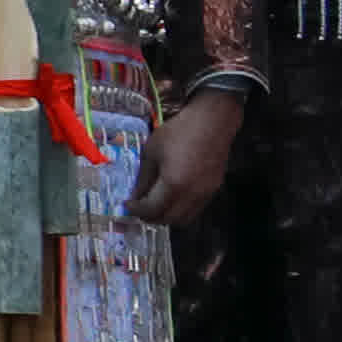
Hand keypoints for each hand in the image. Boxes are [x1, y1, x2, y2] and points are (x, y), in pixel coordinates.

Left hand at [130, 86, 245, 227]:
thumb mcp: (152, 152)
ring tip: (154, 205)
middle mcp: (192, 195)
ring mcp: (205, 194)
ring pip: (183, 219)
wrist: (212, 121)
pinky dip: (180, 211)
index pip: (152, 210)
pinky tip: (172, 198)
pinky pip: (195, 210)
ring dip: (167, 217)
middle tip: (138, 207)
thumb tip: (134, 196)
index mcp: (174, 184)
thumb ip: (143, 178)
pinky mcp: (214, 189)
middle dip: (150, 217)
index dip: (136, 210)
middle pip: (168, 220)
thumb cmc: (179, 132)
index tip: (127, 205)